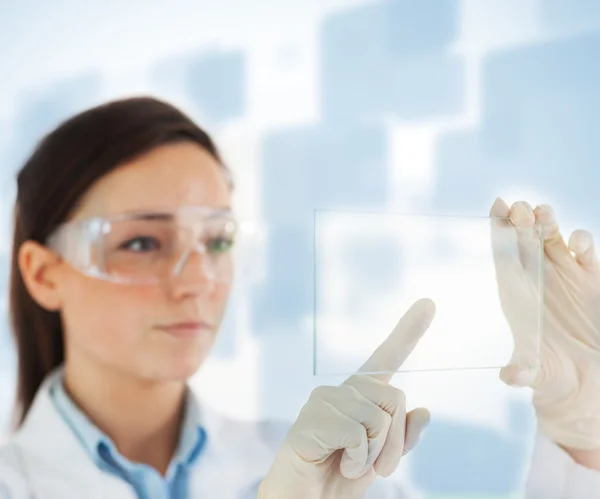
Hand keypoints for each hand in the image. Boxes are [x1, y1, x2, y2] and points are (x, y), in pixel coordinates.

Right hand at [258, 299, 434, 498]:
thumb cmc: (336, 477)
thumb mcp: (378, 459)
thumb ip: (400, 437)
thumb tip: (423, 411)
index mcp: (358, 396)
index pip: (386, 358)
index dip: (409, 331)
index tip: (429, 304)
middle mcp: (340, 390)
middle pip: (395, 398)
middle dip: (394, 442)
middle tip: (375, 466)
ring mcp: (323, 401)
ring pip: (379, 418)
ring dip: (374, 455)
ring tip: (349, 464)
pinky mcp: (311, 418)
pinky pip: (358, 434)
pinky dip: (356, 459)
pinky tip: (336, 462)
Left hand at [491, 198, 599, 451]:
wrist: (583, 381)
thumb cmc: (551, 375)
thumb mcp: (536, 373)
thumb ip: (524, 371)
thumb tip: (509, 377)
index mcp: (515, 293)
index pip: (503, 254)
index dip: (498, 230)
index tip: (496, 205)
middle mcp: (537, 279)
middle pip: (525, 239)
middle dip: (521, 220)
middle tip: (520, 206)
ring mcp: (564, 276)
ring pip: (553, 238)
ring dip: (549, 222)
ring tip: (545, 214)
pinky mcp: (591, 280)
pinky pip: (584, 253)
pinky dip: (582, 243)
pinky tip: (577, 244)